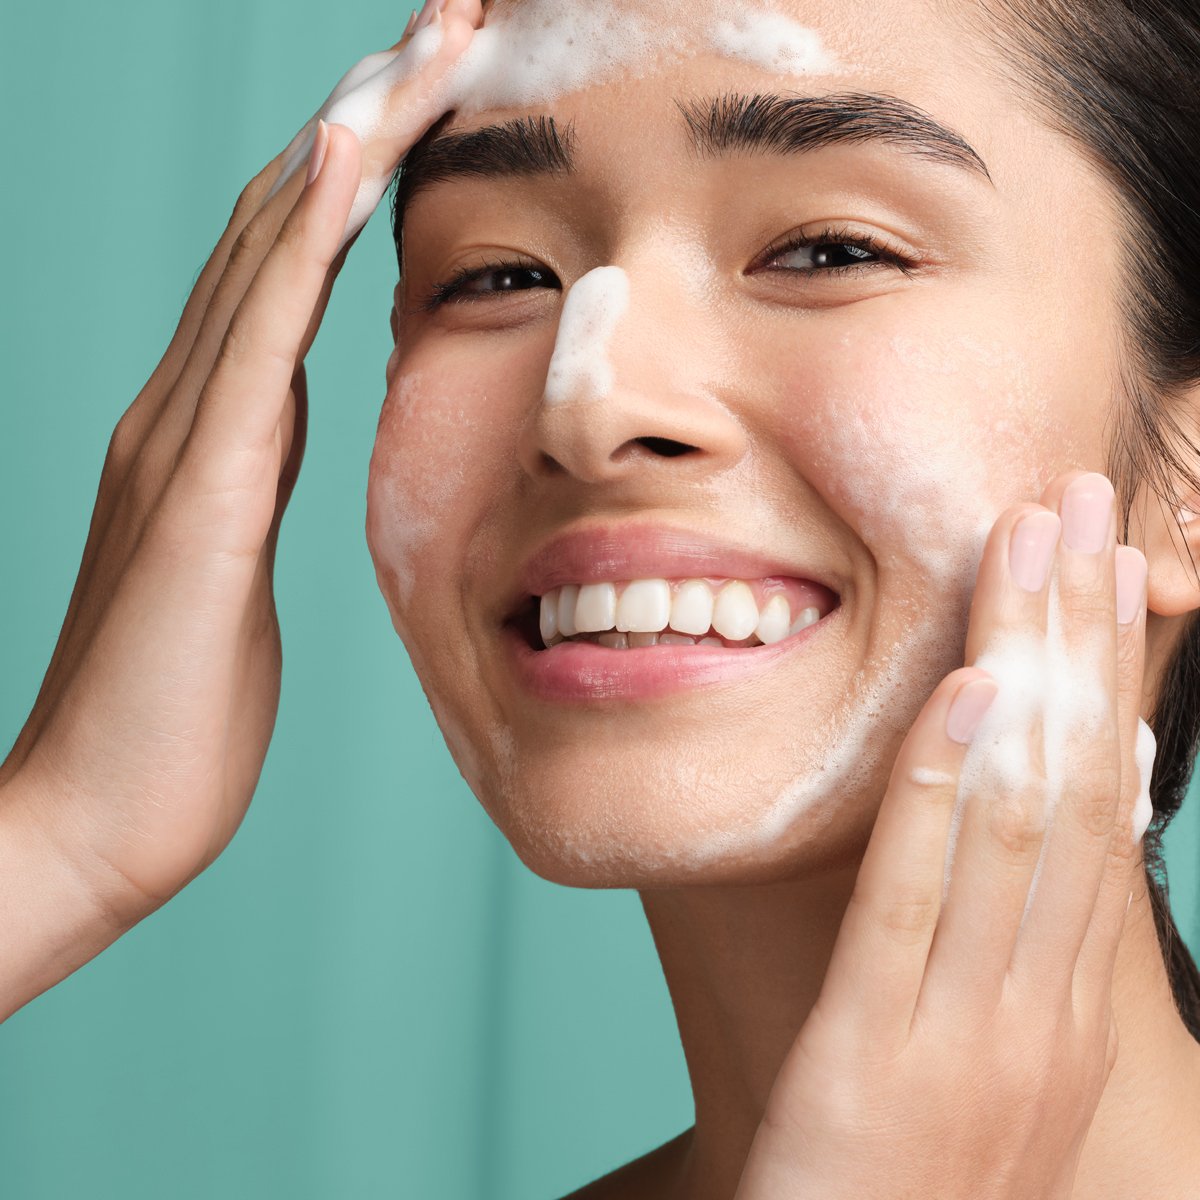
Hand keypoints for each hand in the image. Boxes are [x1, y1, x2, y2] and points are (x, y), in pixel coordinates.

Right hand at [0, 0, 483, 1018]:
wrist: (100, 817)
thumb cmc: (175, 719)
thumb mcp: (236, 576)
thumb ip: (252, 485)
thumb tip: (283, 420)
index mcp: (211, 433)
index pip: (287, 264)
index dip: (358, 169)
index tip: (436, 93)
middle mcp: (185, 411)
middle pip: (280, 224)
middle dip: (366, 116)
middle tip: (446, 24)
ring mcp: (181, 440)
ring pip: (267, 249)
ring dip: (349, 140)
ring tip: (423, 45)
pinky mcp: (199, 493)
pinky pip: (259, 332)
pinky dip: (303, 235)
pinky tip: (352, 156)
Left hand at [735, 471, 1149, 1198]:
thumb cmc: (921, 1171)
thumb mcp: (995, 1051)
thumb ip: (1025, 940)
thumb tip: (1064, 801)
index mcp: (1067, 1000)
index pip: (1100, 803)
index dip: (1109, 674)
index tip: (1112, 568)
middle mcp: (1043, 1000)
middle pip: (1073, 779)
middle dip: (1079, 631)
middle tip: (1081, 502)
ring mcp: (973, 1025)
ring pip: (1014, 813)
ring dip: (1023, 668)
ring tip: (1031, 548)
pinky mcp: (880, 1048)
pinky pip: (918, 897)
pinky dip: (944, 788)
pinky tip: (962, 696)